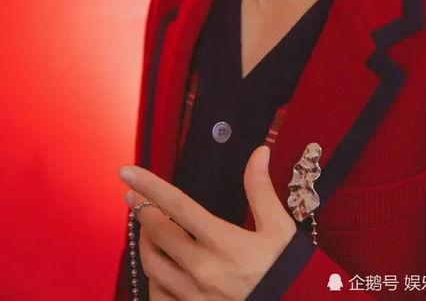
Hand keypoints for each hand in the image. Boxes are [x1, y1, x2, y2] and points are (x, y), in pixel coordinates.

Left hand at [118, 145, 296, 300]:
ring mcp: (194, 297)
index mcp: (223, 242)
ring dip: (145, 242)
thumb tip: (258, 152)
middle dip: (142, 211)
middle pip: (156, 233)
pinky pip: (157, 296)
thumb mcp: (279, 227)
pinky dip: (153, 277)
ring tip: (148, 228)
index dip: (149, 186)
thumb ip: (261, 189)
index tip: (127, 172)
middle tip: (136, 197)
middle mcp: (203, 269)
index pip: (177, 206)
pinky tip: (160, 266)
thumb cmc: (286, 270)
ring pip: (152, 265)